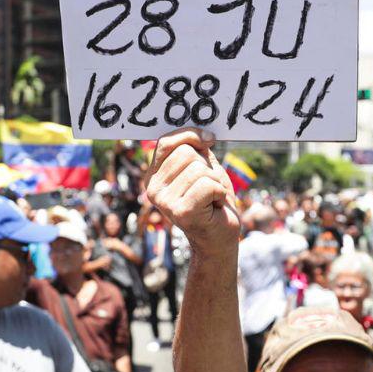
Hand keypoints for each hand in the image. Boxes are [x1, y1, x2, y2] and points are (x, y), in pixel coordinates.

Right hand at [144, 129, 238, 254]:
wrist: (220, 237)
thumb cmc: (213, 201)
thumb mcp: (203, 168)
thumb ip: (196, 150)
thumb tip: (203, 133)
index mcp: (154, 176)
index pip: (166, 141)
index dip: (190, 134)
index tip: (209, 140)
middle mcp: (153, 189)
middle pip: (186, 153)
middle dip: (206, 166)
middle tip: (208, 188)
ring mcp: (165, 202)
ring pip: (198, 169)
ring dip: (215, 182)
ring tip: (211, 199)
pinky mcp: (181, 212)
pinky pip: (208, 185)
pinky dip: (220, 193)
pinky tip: (215, 206)